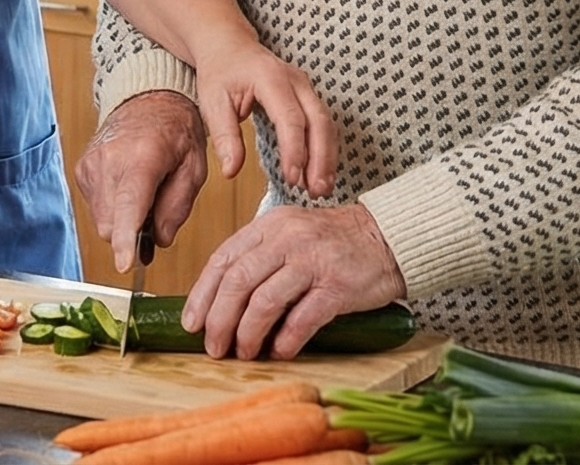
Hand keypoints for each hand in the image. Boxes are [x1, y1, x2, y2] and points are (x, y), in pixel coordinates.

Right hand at [75, 90, 207, 271]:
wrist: (147, 99)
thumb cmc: (176, 131)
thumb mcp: (194, 167)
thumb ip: (178, 207)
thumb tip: (158, 241)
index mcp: (143, 157)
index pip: (130, 206)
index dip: (127, 240)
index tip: (125, 264)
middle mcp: (110, 160)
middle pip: (113, 224)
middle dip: (132, 232)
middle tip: (155, 212)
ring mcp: (91, 164)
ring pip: (102, 221)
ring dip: (122, 221)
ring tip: (144, 194)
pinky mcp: (81, 170)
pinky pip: (95, 208)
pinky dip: (113, 208)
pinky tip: (128, 188)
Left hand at [184, 203, 406, 359]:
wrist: (387, 238)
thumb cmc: (334, 243)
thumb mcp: (290, 235)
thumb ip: (258, 258)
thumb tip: (222, 301)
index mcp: (269, 226)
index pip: (223, 259)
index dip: (202, 294)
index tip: (192, 323)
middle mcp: (287, 239)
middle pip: (238, 281)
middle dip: (219, 319)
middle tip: (215, 347)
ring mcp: (312, 261)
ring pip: (265, 301)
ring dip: (248, 333)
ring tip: (244, 352)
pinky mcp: (337, 285)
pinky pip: (303, 318)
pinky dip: (286, 339)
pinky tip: (279, 351)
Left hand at [189, 39, 338, 198]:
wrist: (229, 45)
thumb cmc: (221, 70)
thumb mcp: (212, 101)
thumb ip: (224, 136)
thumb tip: (231, 170)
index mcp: (270, 78)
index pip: (290, 118)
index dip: (295, 151)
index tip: (292, 178)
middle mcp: (295, 80)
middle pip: (318, 121)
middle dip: (321, 159)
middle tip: (316, 191)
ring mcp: (306, 86)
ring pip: (326, 124)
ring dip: (327, 157)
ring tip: (321, 189)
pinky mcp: (308, 96)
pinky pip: (323, 123)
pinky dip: (325, 149)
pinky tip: (320, 173)